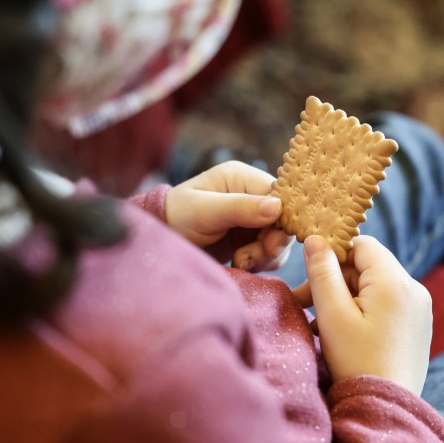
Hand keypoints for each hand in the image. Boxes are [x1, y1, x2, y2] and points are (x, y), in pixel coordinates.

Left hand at [165, 161, 293, 270]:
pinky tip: (240, 264)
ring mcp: (252, 219)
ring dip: (265, 255)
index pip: (279, 196)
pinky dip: (261, 262)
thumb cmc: (176, 217)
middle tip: (251, 257)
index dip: (281, 220)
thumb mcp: (205, 211)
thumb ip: (240, 208)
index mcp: (242, 178)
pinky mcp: (249, 240)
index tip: (271, 243)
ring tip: (239, 261)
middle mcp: (252, 196)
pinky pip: (270, 253)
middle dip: (272, 242)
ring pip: (279, 238)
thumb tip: (277, 207)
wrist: (160, 246)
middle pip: (283, 219)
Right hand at [293, 235, 431, 395]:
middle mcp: (415, 290)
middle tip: (304, 304)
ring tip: (322, 325)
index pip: (362, 244)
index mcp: (396, 282)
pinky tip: (343, 334)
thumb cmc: (356, 362)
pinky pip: (386, 306)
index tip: (310, 275)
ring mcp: (420, 310)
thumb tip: (315, 239)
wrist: (387, 411)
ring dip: (346, 298)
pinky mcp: (418, 328)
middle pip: (368, 267)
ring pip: (375, 288)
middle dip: (335, 281)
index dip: (333, 254)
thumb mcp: (332, 315)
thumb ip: (322, 272)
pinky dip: (363, 312)